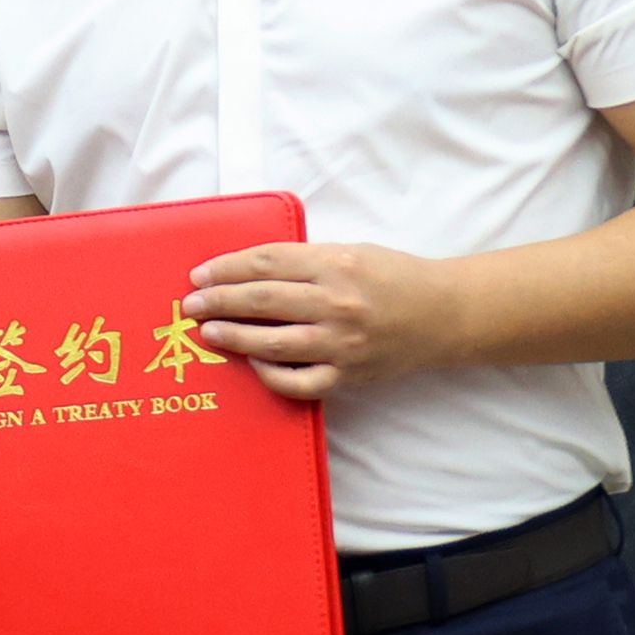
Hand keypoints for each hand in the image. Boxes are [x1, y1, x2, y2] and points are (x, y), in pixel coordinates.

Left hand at [177, 241, 466, 400]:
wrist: (444, 314)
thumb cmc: (394, 276)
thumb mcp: (351, 252)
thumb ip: (306, 261)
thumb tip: (248, 271)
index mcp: (336, 264)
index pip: (266, 263)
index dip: (227, 268)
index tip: (200, 275)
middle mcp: (337, 303)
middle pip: (262, 300)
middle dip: (219, 301)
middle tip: (190, 304)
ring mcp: (342, 344)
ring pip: (273, 343)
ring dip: (234, 337)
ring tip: (209, 332)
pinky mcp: (348, 376)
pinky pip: (299, 382)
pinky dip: (271, 374)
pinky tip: (254, 361)